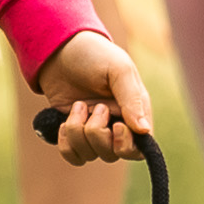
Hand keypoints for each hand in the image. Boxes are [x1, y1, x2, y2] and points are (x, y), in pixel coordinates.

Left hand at [33, 29, 153, 166]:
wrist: (59, 49)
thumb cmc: (94, 54)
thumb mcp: (118, 70)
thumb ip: (132, 100)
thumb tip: (144, 131)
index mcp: (134, 112)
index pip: (138, 148)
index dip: (125, 144)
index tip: (116, 125)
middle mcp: (115, 125)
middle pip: (112, 155)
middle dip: (98, 134)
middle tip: (95, 107)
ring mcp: (93, 129)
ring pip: (89, 154)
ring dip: (78, 132)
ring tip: (77, 105)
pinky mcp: (73, 131)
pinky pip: (72, 155)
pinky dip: (66, 143)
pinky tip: (63, 121)